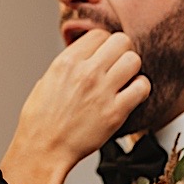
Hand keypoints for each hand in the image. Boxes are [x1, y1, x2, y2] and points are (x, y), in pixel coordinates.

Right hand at [11, 30, 149, 170]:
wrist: (44, 150)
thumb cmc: (41, 121)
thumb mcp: (47, 80)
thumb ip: (70, 64)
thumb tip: (87, 55)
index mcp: (67, 62)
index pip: (99, 34)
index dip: (103, 44)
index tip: (103, 55)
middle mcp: (86, 72)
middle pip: (121, 41)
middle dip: (121, 52)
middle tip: (116, 65)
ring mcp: (103, 92)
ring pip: (134, 60)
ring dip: (131, 69)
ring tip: (123, 81)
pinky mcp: (116, 112)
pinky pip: (142, 87)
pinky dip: (140, 89)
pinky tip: (129, 96)